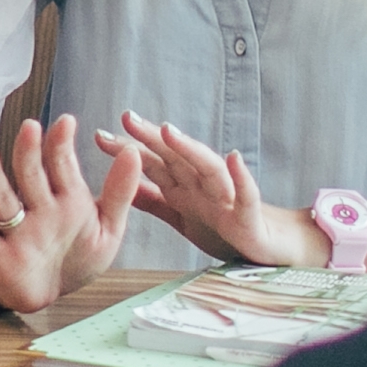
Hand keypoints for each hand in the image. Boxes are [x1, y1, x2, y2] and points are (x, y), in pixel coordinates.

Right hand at [0, 115, 143, 314]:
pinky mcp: (0, 254)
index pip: (62, 167)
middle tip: (32, 127)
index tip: (67, 121)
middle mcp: (39, 209)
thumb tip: (132, 151)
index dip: (62, 145)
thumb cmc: (77, 256)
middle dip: (31, 153)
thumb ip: (120, 192)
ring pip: (3, 199)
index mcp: (68, 200)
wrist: (54, 291)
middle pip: (31, 177)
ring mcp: (17, 230)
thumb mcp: (108, 226)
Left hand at [106, 115, 310, 267]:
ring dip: (189, 148)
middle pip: (175, 157)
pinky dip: (241, 178)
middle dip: (151, 137)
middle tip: (128, 118)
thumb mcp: (181, 216)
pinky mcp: (248, 214)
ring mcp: (226, 196)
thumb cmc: (224, 228)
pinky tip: (233, 159)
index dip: (128, 150)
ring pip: (207, 168)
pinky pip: (246, 195)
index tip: (100, 136)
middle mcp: (203, 184)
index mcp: (185, 186)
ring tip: (169, 131)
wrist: (266, 249)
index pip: (153, 162)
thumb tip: (123, 184)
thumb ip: (154, 200)